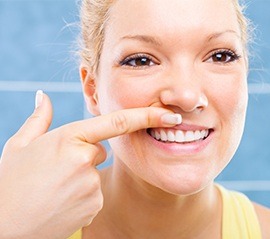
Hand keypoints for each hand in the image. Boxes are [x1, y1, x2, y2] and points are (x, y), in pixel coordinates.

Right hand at [0, 91, 180, 238]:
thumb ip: (38, 118)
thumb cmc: (10, 181)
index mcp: (69, 137)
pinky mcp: (95, 205)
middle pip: (98, 151)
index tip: (169, 115)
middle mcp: (85, 160)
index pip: (116, 122)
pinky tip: (61, 200)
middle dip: (84, 155)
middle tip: (56, 168)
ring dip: (80, 176)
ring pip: (95, 173)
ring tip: (54, 187)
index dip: (146, 116)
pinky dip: (82, 195)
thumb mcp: (19, 145)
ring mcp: (92, 185)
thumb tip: (43, 96)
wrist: (4, 225)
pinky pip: (95, 193)